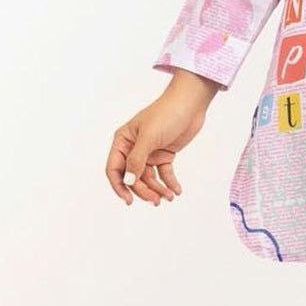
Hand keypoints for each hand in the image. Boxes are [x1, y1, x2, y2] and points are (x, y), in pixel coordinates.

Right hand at [105, 70, 219, 205]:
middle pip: (133, 177)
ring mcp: (149, 152)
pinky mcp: (164, 154)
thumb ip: (137, 160)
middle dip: (144, 190)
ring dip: (158, 188)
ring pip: (149, 177)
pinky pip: (164, 173)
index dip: (119, 186)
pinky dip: (169, 182)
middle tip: (156, 200)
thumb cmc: (166, 114)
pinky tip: (176, 190)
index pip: (114, 169)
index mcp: (123, 141)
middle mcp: (134, 148)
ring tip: (169, 197)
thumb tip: (128, 182)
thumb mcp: (149, 137)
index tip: (129, 201)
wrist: (190, 104)